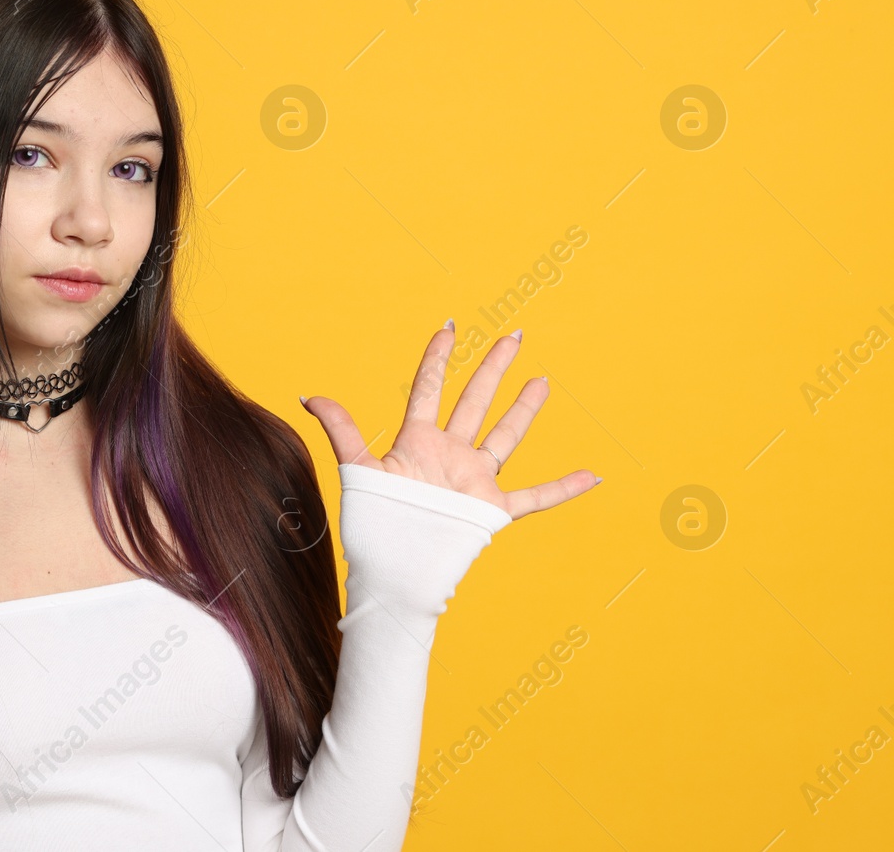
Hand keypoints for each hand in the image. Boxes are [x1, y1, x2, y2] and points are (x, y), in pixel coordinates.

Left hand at [301, 322, 598, 519]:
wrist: (394, 572)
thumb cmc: (374, 526)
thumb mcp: (356, 470)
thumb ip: (340, 428)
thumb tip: (307, 395)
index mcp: (417, 442)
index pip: (430, 389)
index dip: (438, 357)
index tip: (449, 326)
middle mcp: (449, 455)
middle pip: (474, 401)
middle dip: (493, 368)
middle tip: (513, 335)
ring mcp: (473, 481)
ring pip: (504, 436)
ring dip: (523, 410)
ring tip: (541, 381)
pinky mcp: (492, 509)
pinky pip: (536, 496)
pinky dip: (564, 488)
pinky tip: (591, 475)